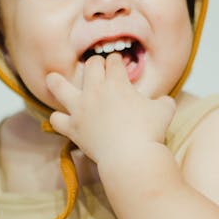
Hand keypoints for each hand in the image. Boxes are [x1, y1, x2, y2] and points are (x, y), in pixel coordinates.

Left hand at [46, 54, 174, 163]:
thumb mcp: (165, 110)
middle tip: (99, 70)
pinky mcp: (73, 128)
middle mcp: (95, 91)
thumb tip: (164, 101)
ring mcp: (81, 108)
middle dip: (96, 64)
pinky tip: (62, 118)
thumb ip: (163, 101)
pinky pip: (56, 119)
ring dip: (56, 81)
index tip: (118, 65)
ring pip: (59, 87)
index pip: (113, 61)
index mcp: (117, 82)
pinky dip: (58, 118)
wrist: (131, 156)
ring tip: (52, 78)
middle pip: (91, 66)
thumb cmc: (150, 132)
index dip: (116, 61)